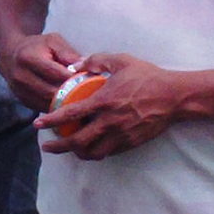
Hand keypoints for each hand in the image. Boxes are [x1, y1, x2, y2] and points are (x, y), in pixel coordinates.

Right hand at [0, 30, 83, 111]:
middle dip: (73, 93)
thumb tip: (86, 66)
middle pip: (53, 92)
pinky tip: (69, 102)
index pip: (56, 74)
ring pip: (49, 104)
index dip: (75, 78)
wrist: (11, 55)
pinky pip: (44, 108)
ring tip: (82, 98)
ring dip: (66, 103)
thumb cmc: (36, 46)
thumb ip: (69, 53)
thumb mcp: (53, 41)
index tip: (91, 80)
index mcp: (28, 58)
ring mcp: (20, 91)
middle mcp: (21, 76)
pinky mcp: (23, 101)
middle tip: (90, 93)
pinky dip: (58, 107)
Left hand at [35, 52, 184, 158]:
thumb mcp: (121, 61)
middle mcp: (110, 121)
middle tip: (46, 146)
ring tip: (67, 149)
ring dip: (76, 153)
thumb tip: (77, 64)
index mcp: (104, 101)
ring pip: (92, 152)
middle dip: (58, 146)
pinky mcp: (131, 143)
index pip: (71, 114)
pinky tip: (89, 147)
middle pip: (77, 141)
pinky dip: (95, 152)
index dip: (51, 120)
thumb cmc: (148, 77)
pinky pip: (108, 153)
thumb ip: (96, 60)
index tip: (37, 124)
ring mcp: (121, 135)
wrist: (176, 96)